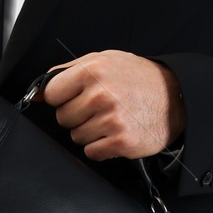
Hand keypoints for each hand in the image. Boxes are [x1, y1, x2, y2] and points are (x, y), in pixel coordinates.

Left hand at [42, 51, 186, 160]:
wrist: (175, 97)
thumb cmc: (136, 78)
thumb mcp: (103, 61)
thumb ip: (66, 73)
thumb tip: (37, 93)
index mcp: (93, 70)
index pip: (52, 93)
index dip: (62, 97)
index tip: (77, 96)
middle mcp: (101, 94)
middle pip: (63, 118)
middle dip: (78, 115)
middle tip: (101, 107)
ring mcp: (111, 119)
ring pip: (77, 136)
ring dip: (91, 132)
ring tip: (112, 118)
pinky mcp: (121, 141)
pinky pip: (92, 152)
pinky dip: (102, 146)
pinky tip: (116, 132)